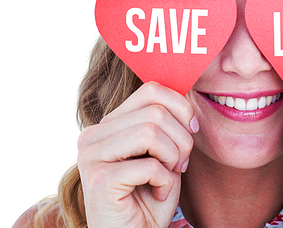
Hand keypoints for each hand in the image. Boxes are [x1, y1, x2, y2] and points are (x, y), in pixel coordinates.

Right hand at [77, 81, 197, 227]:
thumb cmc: (152, 194)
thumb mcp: (164, 149)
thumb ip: (167, 121)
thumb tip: (188, 95)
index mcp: (110, 122)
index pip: (151, 89)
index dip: (180, 107)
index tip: (192, 130)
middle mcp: (93, 135)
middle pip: (155, 112)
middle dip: (181, 139)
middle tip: (180, 163)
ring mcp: (91, 157)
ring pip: (151, 132)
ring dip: (173, 158)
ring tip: (169, 176)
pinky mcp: (98, 181)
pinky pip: (149, 166)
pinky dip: (165, 182)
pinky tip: (157, 194)